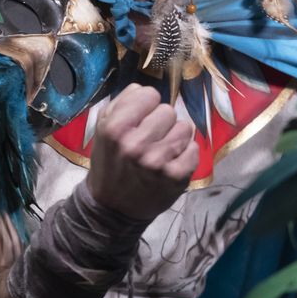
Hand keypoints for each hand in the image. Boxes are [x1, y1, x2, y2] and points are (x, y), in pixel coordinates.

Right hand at [86, 86, 197, 222]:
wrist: (112, 208)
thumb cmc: (110, 163)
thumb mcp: (103, 130)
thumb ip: (122, 103)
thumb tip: (144, 89)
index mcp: (115, 128)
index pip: (149, 94)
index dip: (145, 105)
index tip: (140, 119)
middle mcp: (136, 144)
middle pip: (168, 110)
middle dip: (161, 122)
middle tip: (151, 139)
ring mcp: (157, 161)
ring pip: (184, 128)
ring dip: (175, 137)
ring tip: (161, 150)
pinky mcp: (175, 176)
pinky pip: (194, 149)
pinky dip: (186, 154)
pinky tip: (171, 162)